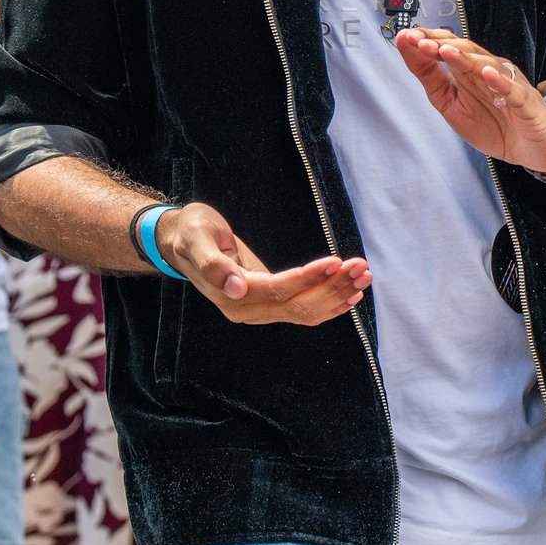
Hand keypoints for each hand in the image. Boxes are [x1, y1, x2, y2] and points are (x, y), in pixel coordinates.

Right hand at [154, 203, 369, 326]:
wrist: (181, 241)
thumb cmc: (191, 232)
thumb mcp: (196, 238)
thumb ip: (213, 263)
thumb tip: (235, 288)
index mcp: (230, 295)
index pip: (279, 291)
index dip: (308, 278)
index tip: (336, 261)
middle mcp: (246, 310)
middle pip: (298, 306)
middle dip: (332, 288)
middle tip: (361, 267)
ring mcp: (257, 312)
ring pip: (305, 312)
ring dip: (336, 296)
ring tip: (364, 276)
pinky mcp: (268, 306)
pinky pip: (302, 312)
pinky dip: (328, 305)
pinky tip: (350, 296)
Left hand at [395, 30, 545, 177]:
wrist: (535, 149)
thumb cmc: (495, 125)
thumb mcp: (452, 105)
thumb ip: (432, 79)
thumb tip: (409, 51)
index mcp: (469, 71)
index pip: (447, 48)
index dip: (427, 41)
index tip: (405, 37)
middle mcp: (489, 72)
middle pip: (465, 50)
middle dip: (440, 44)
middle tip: (419, 41)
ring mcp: (509, 85)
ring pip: (487, 65)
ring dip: (465, 57)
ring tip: (445, 51)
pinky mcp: (526, 104)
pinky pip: (514, 90)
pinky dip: (501, 82)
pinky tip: (487, 74)